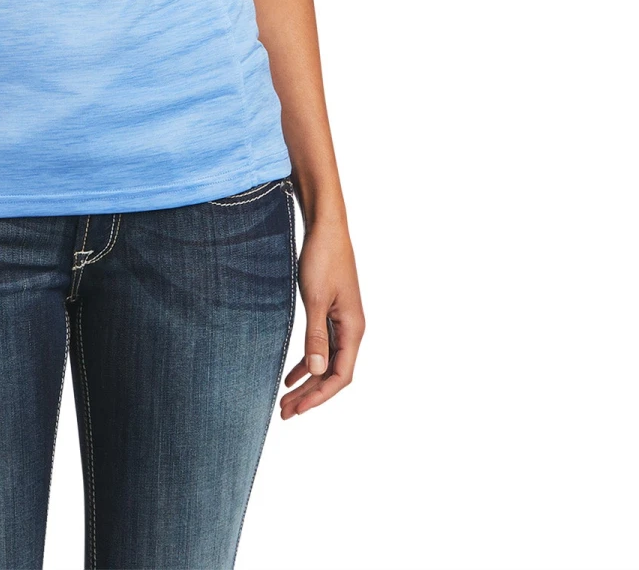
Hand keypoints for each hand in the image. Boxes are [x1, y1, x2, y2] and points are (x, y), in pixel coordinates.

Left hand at [281, 216, 363, 418]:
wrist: (326, 227)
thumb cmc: (323, 257)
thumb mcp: (314, 298)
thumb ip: (316, 335)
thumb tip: (315, 371)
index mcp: (353, 329)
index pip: (340, 376)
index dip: (319, 395)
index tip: (297, 408)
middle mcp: (351, 329)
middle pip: (332, 373)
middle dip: (310, 394)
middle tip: (285, 412)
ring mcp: (342, 322)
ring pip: (325, 362)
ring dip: (307, 381)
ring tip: (286, 399)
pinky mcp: (330, 312)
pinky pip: (321, 346)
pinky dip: (306, 362)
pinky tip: (290, 374)